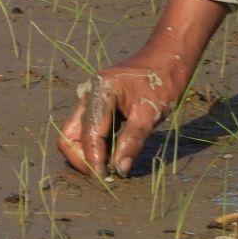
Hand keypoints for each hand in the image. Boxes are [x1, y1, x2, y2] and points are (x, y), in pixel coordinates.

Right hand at [57, 59, 186, 178]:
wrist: (167, 59)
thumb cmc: (162, 81)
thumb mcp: (151, 113)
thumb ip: (132, 141)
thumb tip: (119, 170)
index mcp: (100, 91)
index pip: (88, 135)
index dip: (93, 161)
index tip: (105, 179)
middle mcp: (88, 95)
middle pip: (70, 136)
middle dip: (82, 159)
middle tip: (103, 176)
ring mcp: (89, 100)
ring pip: (75, 135)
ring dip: (87, 154)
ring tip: (109, 168)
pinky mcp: (95, 106)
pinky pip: (86, 131)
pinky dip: (95, 146)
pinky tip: (112, 156)